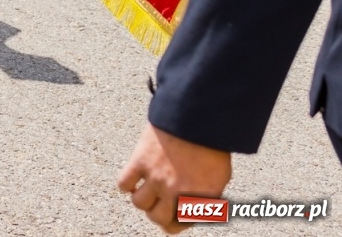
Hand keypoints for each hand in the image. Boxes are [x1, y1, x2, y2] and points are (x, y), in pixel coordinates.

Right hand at [117, 124, 232, 233]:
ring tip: (147, 189)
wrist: (197, 117)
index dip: (174, 222)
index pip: (177, 225)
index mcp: (197, 198)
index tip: (173, 214)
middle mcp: (175, 192)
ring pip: (139, 203)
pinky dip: (127, 185)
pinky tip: (134, 179)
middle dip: (157, 213)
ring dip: (143, 199)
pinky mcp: (140, 162)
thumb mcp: (218, 178)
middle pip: (156, 217)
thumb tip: (193, 209)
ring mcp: (156, 177)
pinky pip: (124, 184)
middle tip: (158, 203)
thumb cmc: (211, 146)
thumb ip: (204, 197)